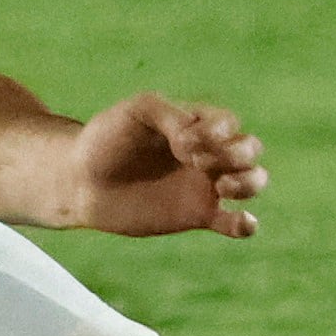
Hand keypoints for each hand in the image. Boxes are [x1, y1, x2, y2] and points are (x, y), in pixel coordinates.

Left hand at [59, 92, 265, 239]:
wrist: (82, 181)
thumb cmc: (106, 137)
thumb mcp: (136, 110)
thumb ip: (171, 116)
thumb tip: (198, 146)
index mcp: (194, 123)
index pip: (228, 122)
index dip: (216, 132)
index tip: (182, 142)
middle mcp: (206, 152)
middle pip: (250, 148)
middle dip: (238, 154)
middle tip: (197, 163)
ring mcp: (204, 185)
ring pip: (253, 181)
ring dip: (249, 182)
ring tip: (221, 187)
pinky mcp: (197, 215)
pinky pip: (235, 223)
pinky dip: (247, 224)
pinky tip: (243, 222)